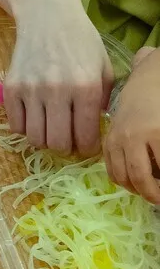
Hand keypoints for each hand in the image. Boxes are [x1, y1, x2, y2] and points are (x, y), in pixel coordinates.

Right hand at [6, 0, 113, 154]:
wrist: (46, 15)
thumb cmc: (80, 40)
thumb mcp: (103, 65)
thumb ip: (103, 99)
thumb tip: (93, 128)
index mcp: (86, 86)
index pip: (86, 136)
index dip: (87, 148)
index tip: (85, 145)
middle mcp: (58, 90)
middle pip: (58, 143)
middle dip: (65, 147)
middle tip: (67, 139)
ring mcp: (31, 90)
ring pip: (35, 138)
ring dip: (44, 139)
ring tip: (49, 129)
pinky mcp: (11, 88)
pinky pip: (16, 125)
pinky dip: (25, 127)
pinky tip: (34, 117)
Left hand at [104, 47, 159, 202]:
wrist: (157, 69)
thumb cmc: (146, 85)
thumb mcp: (126, 110)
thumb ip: (122, 129)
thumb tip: (119, 141)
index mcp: (113, 135)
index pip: (115, 171)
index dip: (129, 185)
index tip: (140, 190)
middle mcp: (123, 138)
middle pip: (131, 178)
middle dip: (146, 193)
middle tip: (157, 199)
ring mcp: (142, 137)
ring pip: (148, 177)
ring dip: (157, 190)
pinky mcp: (159, 136)